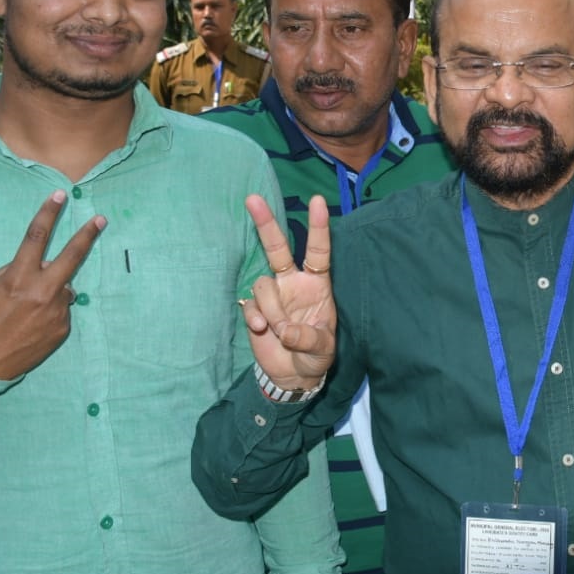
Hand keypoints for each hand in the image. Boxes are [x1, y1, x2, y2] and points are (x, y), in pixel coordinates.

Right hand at [0, 191, 106, 379]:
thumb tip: (45, 264)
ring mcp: (56, 312)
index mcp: (18, 278)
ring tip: (25, 310)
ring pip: (64, 288)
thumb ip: (18, 271)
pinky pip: (61, 310)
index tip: (60, 195)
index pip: (36, 237)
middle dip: (87, 235)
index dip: (48, 213)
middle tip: (101, 220)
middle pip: (72, 256)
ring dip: (51, 290)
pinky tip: (30, 325)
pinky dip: (50, 311)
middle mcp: (42, 293)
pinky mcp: (62, 329)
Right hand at [242, 194, 335, 390]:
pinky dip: (257, 318)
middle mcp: (293, 283)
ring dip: (272, 309)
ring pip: (263, 285)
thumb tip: (285, 330)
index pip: (318, 251)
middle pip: (277, 248)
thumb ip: (308, 338)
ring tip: (281, 331)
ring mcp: (272, 295)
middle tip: (252, 198)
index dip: (318, 227)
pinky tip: (263, 331)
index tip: (317, 201)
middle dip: (266, 224)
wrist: (294, 374)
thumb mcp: (322, 349)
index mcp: (317, 284)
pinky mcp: (255, 310)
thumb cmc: (316, 355)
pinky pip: (251, 306)